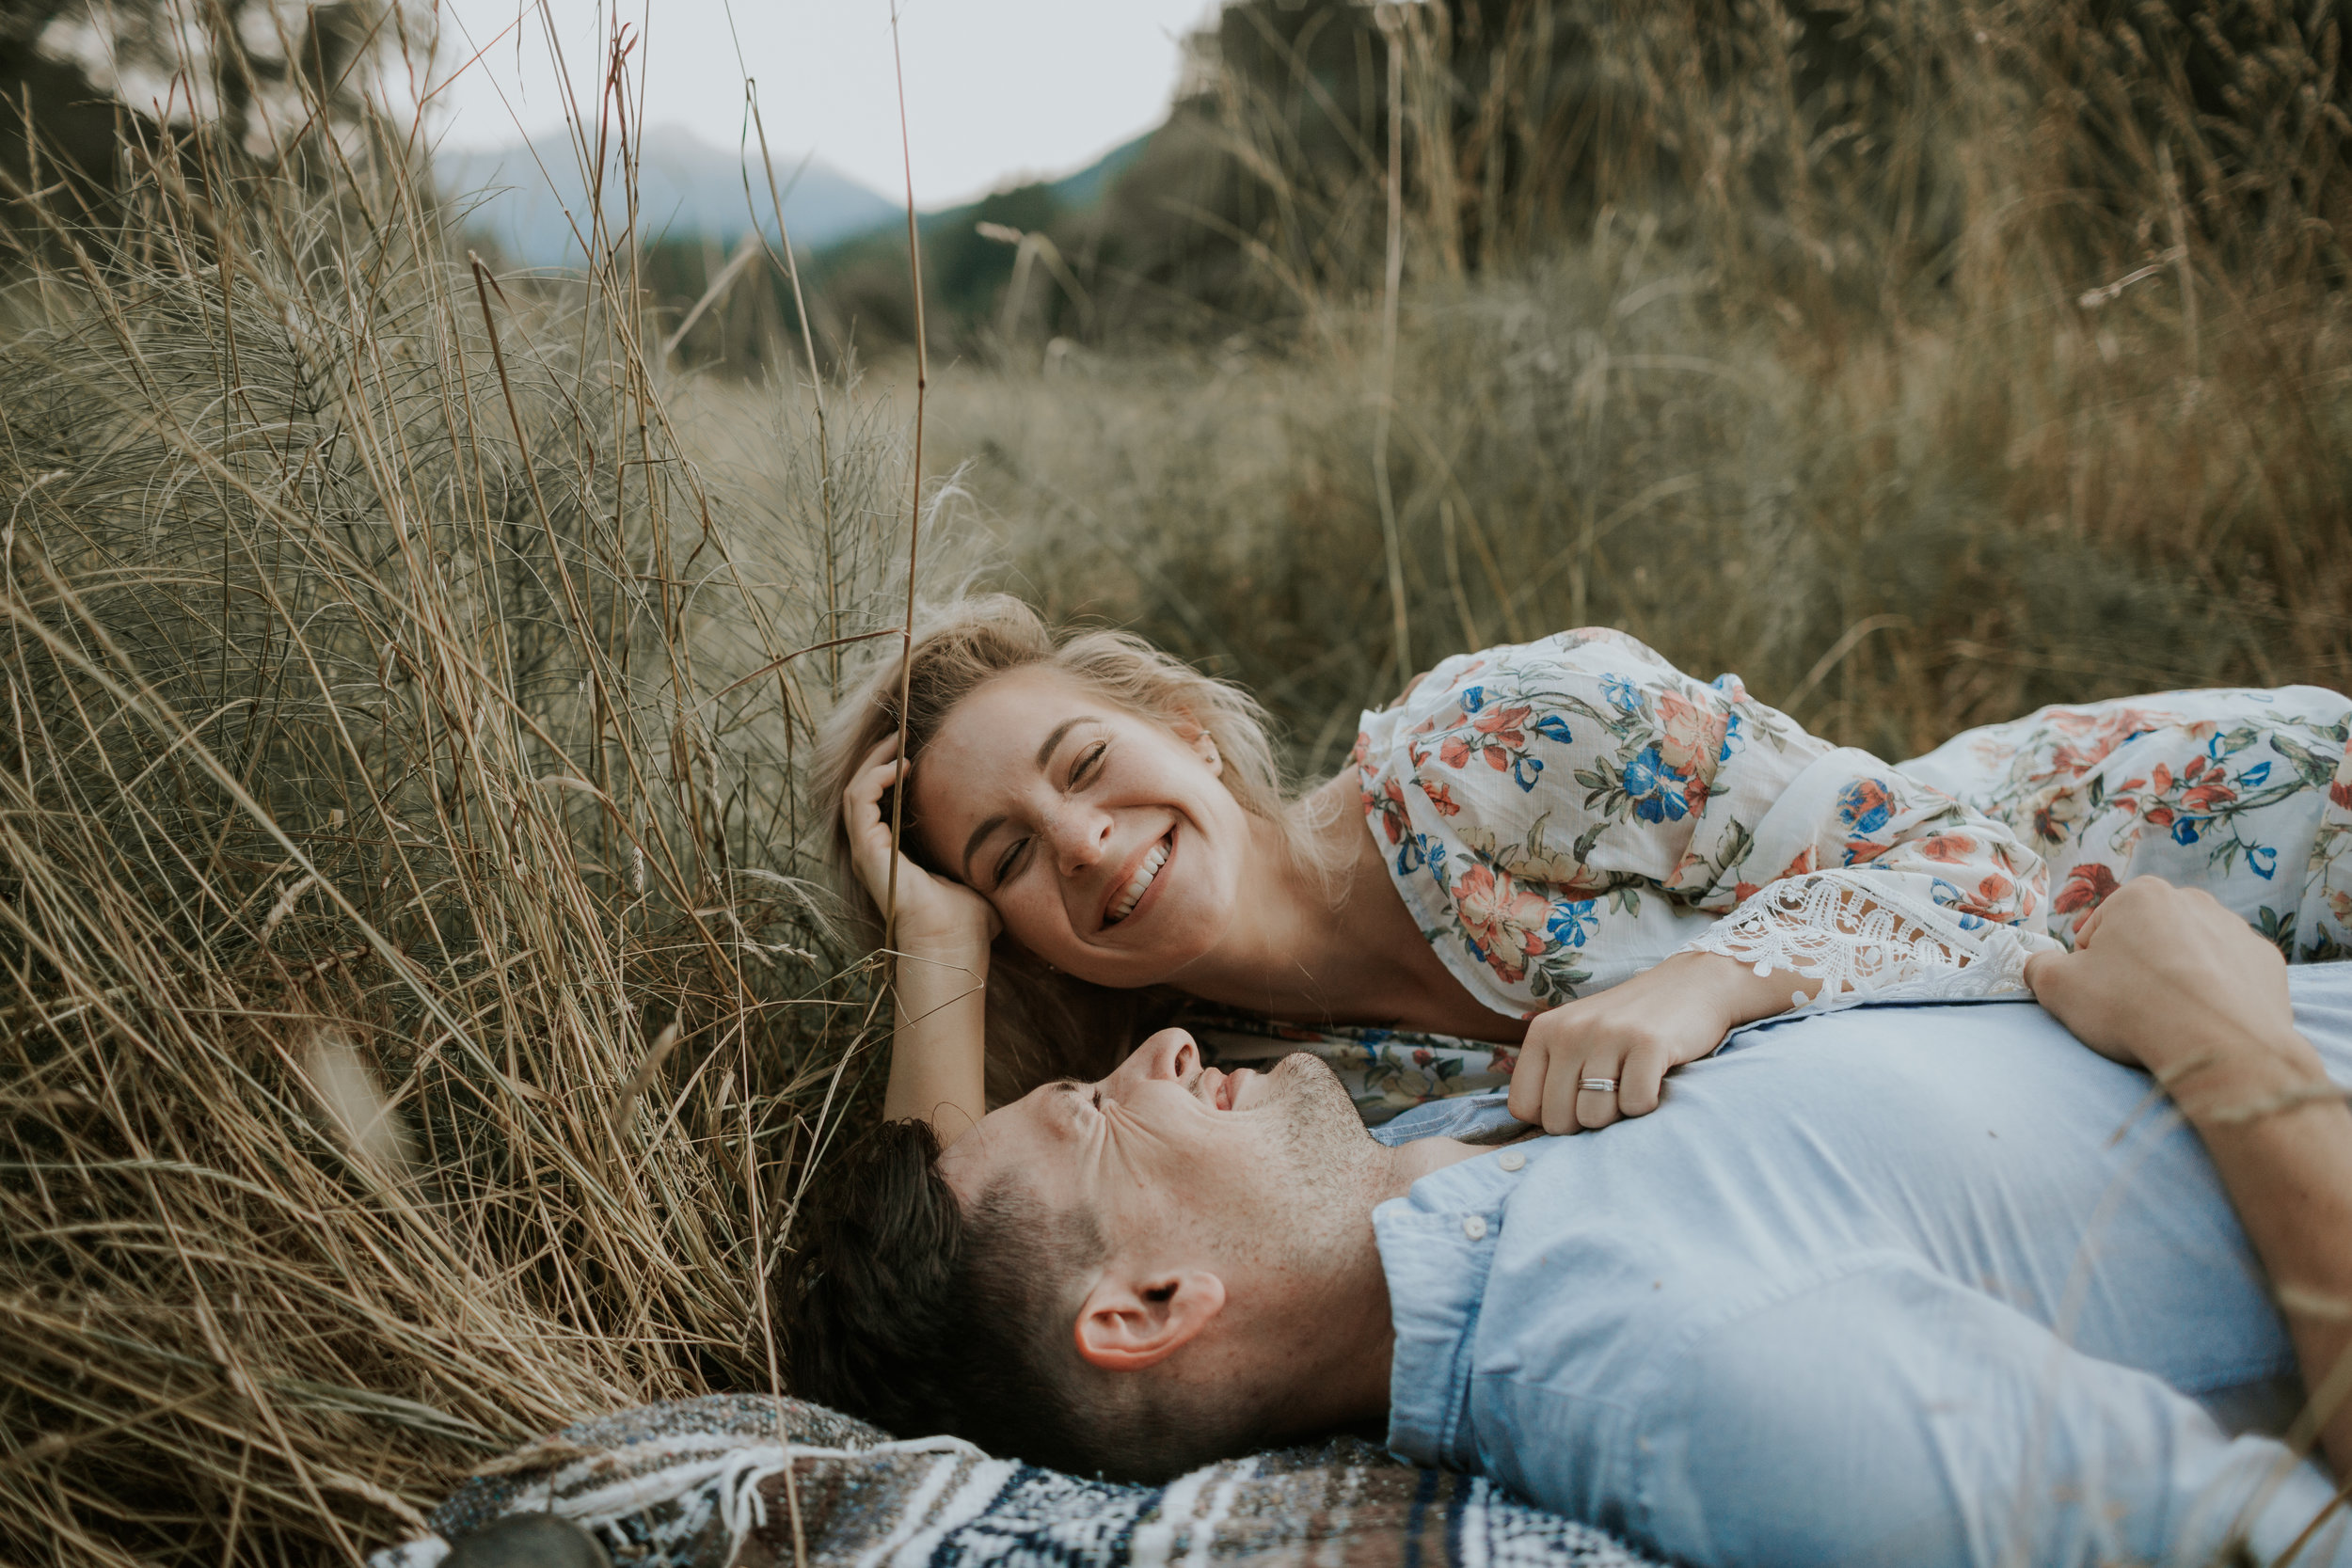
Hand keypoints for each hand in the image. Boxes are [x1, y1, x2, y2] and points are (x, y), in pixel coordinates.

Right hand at [842, 736, 998, 948]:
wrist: (953, 946)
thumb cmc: (968, 923)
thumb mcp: (975, 877)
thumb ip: (981, 861)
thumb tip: (1011, 852)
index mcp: (894, 856)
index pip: (881, 804)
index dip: (891, 774)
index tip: (915, 751)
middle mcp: (874, 852)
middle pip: (863, 792)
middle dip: (878, 758)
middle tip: (901, 733)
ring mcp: (867, 852)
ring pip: (855, 792)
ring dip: (873, 762)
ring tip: (896, 741)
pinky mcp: (867, 851)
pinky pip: (858, 802)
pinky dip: (873, 779)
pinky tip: (898, 767)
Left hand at [1508, 951, 1757, 1132]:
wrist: (1691, 984)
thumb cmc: (1628, 1025)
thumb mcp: (1578, 1037)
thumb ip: (1553, 1074)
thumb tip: (1537, 1133)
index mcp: (1544, 1031)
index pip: (1523, 1106)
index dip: (1551, 1117)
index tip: (1576, 1103)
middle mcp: (1569, 1030)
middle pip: (1558, 1120)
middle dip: (1586, 1120)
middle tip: (1611, 1094)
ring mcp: (1608, 1035)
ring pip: (1594, 1117)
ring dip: (1618, 1114)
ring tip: (1631, 1083)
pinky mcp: (1648, 1043)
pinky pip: (1636, 1106)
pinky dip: (1648, 1104)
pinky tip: (1654, 1079)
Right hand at [2023, 877, 2310, 1099]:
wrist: (2218, 1046)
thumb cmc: (2130, 1007)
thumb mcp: (2057, 987)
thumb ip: (2039, 967)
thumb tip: (2039, 964)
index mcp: (2141, 894)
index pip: (2099, 930)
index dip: (2091, 968)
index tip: (2100, 996)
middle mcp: (2193, 900)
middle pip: (2150, 937)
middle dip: (2139, 966)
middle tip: (2134, 1009)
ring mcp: (2237, 930)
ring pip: (2193, 954)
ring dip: (2180, 978)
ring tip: (2173, 1019)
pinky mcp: (2269, 963)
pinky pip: (2233, 976)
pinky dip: (2220, 993)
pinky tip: (2209, 1020)